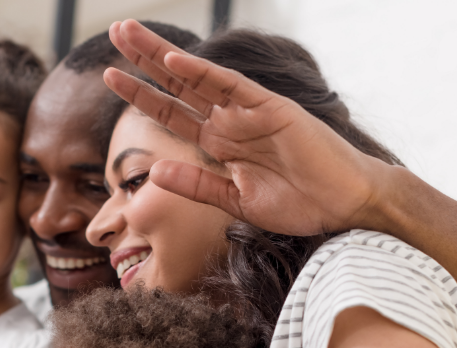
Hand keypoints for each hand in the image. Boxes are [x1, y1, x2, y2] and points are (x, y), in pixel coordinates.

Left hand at [104, 20, 393, 237]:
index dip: (141, 94)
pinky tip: (173, 61)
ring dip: (161, 56)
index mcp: (221, 142)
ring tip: (128, 33)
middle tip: (114, 32)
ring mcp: (250, 111)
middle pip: (177, 84)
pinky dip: (203, 73)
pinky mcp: (272, 109)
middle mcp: (231, 120)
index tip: (111, 77)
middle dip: (144, 60)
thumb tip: (153, 171)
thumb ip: (195, 185)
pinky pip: (232, 87)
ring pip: (196, 76)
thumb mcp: (233, 201)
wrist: (344, 207)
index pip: (172, 111)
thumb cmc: (298, 204)